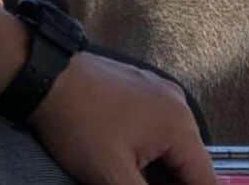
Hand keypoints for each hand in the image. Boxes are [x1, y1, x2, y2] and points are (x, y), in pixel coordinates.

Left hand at [29, 52, 215, 184]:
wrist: (44, 75)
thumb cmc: (80, 127)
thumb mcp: (113, 177)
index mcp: (180, 124)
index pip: (204, 180)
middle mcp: (178, 103)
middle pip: (189, 164)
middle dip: (170, 184)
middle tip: (131, 183)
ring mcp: (158, 90)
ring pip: (172, 147)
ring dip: (159, 173)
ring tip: (128, 177)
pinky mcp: (140, 88)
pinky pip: (158, 129)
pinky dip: (150, 152)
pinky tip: (127, 164)